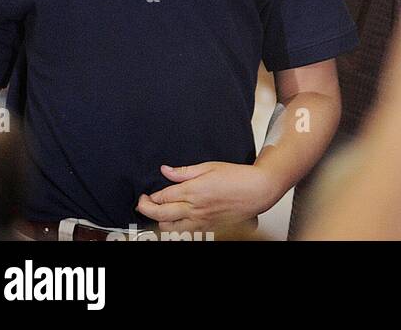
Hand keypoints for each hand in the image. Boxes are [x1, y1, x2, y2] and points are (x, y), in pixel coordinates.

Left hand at [137, 160, 276, 230]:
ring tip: (160, 211)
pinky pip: (182, 233)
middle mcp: (193, 209)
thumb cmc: (236, 177)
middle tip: (143, 203)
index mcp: (193, 191)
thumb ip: (185, 171)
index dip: (150, 197)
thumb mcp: (210, 166)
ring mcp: (199, 221)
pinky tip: (175, 220)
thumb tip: (166, 170)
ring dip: (160, 220)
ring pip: (168, 228)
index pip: (162, 197)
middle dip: (146, 209)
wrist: (256, 192)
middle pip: (160, 214)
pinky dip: (174, 228)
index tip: (146, 194)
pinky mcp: (206, 229)